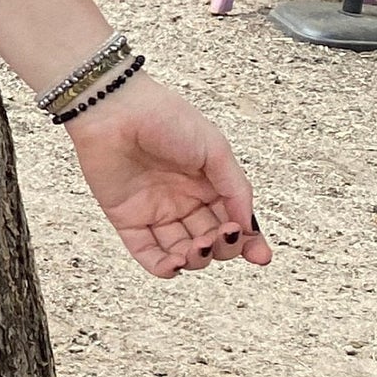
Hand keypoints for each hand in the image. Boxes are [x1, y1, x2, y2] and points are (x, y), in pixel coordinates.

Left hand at [65, 74, 272, 277]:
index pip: (233, 221)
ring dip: (195, 259)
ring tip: (198, 246)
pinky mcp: (127, 218)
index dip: (248, 242)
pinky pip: (146, 252)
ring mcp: (156, 211)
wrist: (115, 109)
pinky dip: (161, 266)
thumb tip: (247, 226)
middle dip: (222, 247)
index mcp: (208, 183)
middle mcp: (184, 200)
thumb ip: (235, 188)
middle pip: (211, 240)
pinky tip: (174, 264)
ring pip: (182, 251)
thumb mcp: (215, 149)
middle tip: (221, 236)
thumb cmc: (166, 118)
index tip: (261, 256)